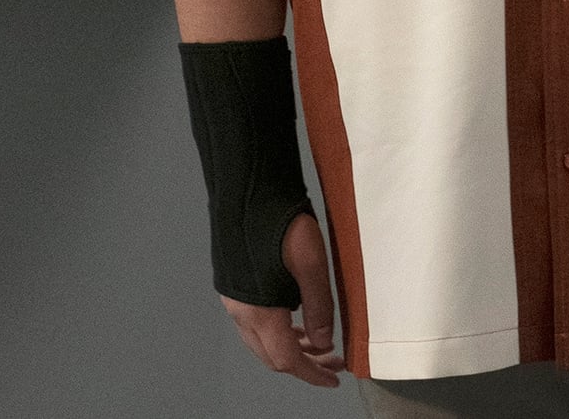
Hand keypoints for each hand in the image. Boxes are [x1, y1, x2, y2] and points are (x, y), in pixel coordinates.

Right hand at [222, 212, 346, 386]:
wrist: (246, 189)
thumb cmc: (279, 219)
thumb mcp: (312, 264)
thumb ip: (319, 307)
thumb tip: (324, 343)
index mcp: (259, 311)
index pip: (286, 360)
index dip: (311, 374)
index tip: (333, 379)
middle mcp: (241, 310)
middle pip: (272, 355)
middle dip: (304, 363)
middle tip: (334, 361)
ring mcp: (235, 298)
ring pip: (263, 340)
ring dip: (292, 347)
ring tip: (320, 344)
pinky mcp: (235, 283)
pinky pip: (256, 322)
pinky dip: (279, 330)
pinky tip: (297, 319)